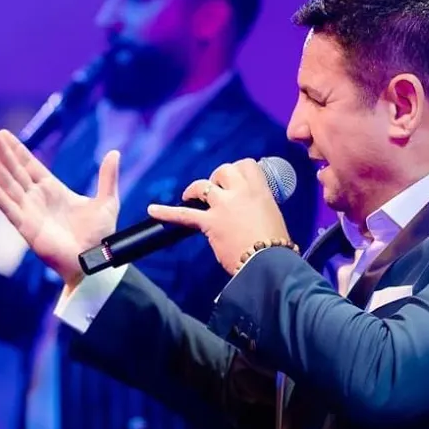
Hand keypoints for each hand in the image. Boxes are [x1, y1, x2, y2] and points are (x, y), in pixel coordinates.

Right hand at [0, 129, 120, 282]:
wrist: (95, 260)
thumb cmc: (99, 236)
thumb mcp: (107, 201)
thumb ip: (108, 177)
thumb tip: (115, 153)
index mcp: (53, 190)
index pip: (31, 165)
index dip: (18, 150)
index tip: (5, 135)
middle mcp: (38, 199)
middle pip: (16, 171)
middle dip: (4, 154)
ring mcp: (30, 212)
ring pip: (9, 186)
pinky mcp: (27, 228)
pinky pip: (9, 209)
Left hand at [147, 159, 291, 274]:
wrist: (269, 263)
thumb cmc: (276, 246)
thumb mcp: (273, 217)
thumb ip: (261, 207)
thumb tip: (253, 211)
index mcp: (260, 190)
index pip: (247, 165)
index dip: (239, 170)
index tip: (236, 178)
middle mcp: (241, 193)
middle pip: (224, 170)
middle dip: (218, 177)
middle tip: (218, 189)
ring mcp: (224, 206)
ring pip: (203, 185)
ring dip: (197, 189)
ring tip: (193, 196)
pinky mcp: (210, 222)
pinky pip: (184, 214)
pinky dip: (166, 212)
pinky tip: (152, 209)